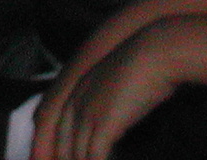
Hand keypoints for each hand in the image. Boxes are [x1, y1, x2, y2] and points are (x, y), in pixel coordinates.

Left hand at [34, 20, 186, 159]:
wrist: (153, 55)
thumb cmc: (143, 69)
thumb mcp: (116, 85)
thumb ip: (107, 103)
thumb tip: (112, 121)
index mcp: (75, 92)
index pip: (55, 128)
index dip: (53, 151)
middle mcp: (75, 103)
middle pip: (61, 145)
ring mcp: (87, 113)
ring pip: (76, 154)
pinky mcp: (104, 123)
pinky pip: (94, 156)